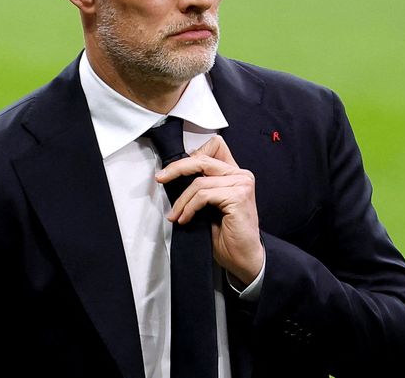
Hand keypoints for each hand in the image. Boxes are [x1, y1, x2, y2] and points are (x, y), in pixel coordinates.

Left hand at [155, 136, 263, 285]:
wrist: (243, 258)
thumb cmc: (227, 235)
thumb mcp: (211, 205)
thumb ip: (203, 186)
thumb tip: (177, 175)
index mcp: (235, 174)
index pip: (215, 146)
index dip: (193, 153)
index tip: (173, 168)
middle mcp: (241, 175)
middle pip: (202, 158)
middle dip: (177, 168)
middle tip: (161, 178)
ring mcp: (241, 184)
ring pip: (199, 182)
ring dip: (181, 200)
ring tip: (176, 214)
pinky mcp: (238, 196)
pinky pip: (203, 196)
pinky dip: (189, 208)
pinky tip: (185, 219)